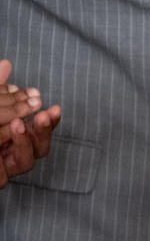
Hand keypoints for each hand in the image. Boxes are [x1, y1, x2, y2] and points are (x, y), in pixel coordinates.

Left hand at [0, 60, 60, 187]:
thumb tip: (6, 63)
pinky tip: (0, 152)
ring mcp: (4, 170)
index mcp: (15, 137)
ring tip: (17, 124)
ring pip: (26, 163)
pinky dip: (1, 167)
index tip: (53, 107)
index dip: (50, 120)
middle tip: (41, 115)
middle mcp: (12, 155)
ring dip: (24, 143)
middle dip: (43, 131)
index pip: (40, 129)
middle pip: (41, 148)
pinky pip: (1, 177)